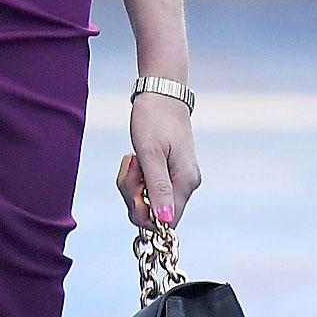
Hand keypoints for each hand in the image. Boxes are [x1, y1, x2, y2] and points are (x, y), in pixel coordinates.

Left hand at [117, 94, 200, 229]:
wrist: (161, 94)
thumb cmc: (154, 119)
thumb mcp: (150, 153)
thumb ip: (158, 187)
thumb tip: (164, 221)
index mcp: (185, 182)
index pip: (165, 222)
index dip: (143, 212)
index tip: (133, 187)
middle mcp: (186, 185)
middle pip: (154, 213)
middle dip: (133, 195)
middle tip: (131, 166)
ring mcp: (178, 179)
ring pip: (148, 200)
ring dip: (132, 183)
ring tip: (133, 159)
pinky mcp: (169, 172)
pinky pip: (148, 187)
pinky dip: (136, 177)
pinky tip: (136, 159)